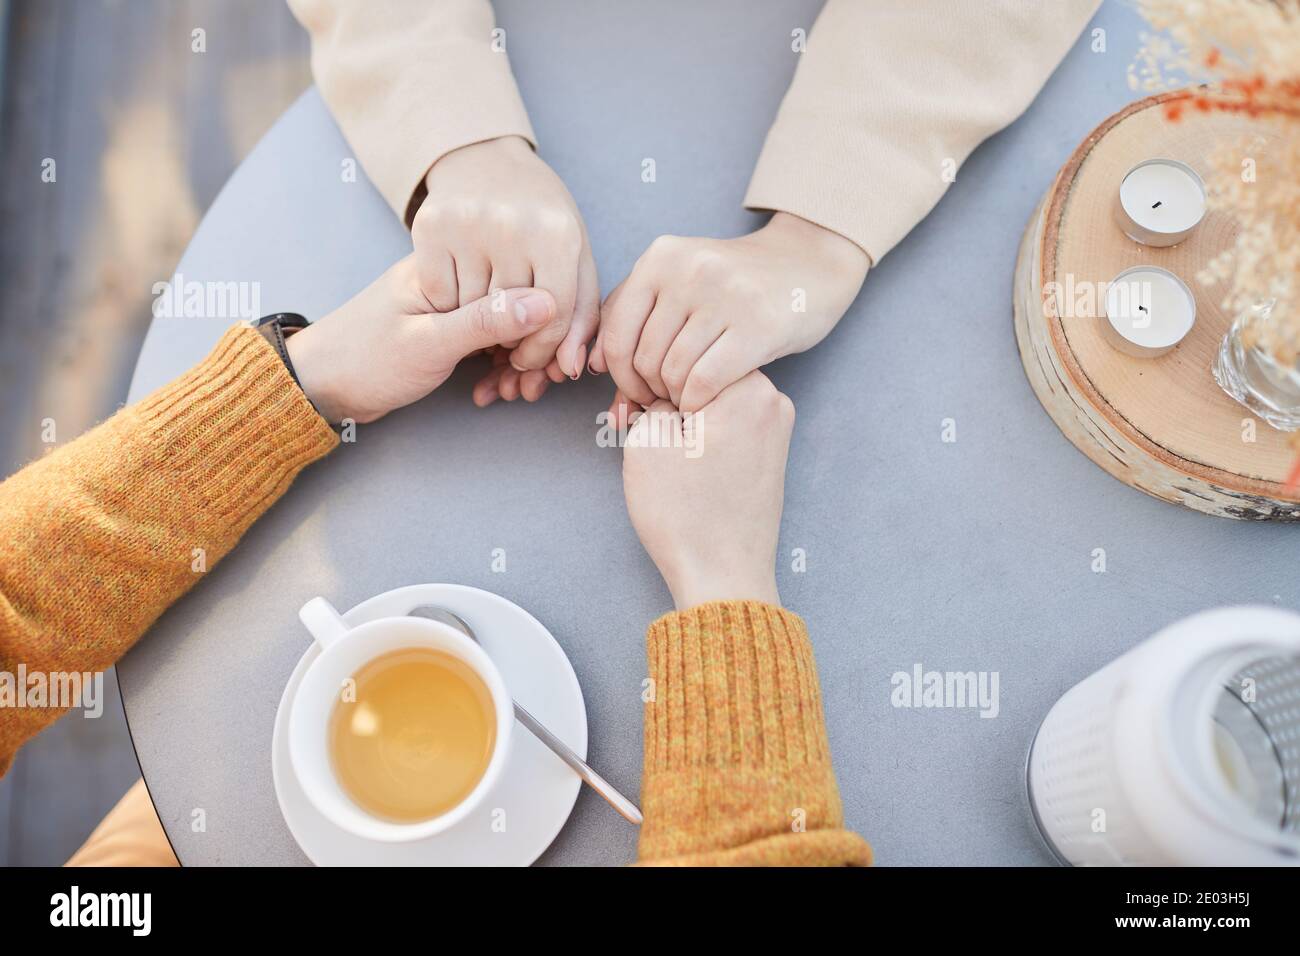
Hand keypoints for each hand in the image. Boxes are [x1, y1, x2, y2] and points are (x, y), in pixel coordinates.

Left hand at [285, 256, 554, 423]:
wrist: (319, 385)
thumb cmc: (363, 361)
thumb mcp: (429, 344)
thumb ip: (486, 321)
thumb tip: (547, 302)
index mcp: (445, 266)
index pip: (518, 281)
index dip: (544, 323)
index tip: (546, 362)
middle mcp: (453, 278)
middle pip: (519, 305)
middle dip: (534, 350)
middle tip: (528, 386)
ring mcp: (451, 304)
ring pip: (507, 328)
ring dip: (516, 363)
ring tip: (511, 392)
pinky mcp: (448, 328)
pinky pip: (489, 342)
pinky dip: (497, 367)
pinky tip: (493, 389)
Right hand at [413, 135, 597, 396]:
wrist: (482, 158)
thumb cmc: (538, 219)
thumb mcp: (571, 256)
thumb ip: (578, 316)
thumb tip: (568, 370)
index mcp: (558, 233)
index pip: (554, 318)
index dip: (542, 350)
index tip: (530, 357)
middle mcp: (513, 225)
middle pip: (511, 317)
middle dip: (508, 339)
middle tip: (504, 334)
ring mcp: (468, 223)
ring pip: (472, 310)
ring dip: (477, 322)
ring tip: (484, 306)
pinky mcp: (430, 224)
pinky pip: (440, 294)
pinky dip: (448, 303)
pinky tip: (460, 287)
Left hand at [592, 212, 867, 413]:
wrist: (810, 262)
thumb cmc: (736, 285)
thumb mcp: (680, 284)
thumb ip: (634, 319)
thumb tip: (588, 368)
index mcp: (661, 257)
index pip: (617, 333)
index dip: (619, 375)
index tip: (636, 391)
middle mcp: (688, 271)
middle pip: (644, 357)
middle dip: (649, 390)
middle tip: (667, 399)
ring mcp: (724, 296)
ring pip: (673, 372)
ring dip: (677, 397)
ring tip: (689, 397)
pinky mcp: (757, 325)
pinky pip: (705, 382)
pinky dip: (699, 402)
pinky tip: (708, 401)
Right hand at [621, 371, 794, 610]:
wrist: (723, 578)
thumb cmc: (687, 515)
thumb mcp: (647, 441)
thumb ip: (652, 398)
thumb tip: (660, 395)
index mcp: (748, 386)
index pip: (682, 353)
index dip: (645, 378)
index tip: (628, 408)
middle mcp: (773, 400)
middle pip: (700, 375)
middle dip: (662, 396)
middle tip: (627, 426)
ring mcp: (775, 429)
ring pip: (711, 402)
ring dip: (677, 418)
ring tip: (650, 451)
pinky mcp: (768, 455)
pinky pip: (726, 427)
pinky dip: (698, 437)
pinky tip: (674, 463)